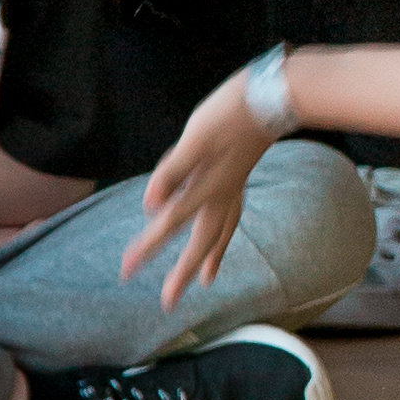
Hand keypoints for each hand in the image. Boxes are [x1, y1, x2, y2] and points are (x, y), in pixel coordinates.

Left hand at [120, 68, 266, 309]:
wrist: (274, 95)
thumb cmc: (231, 113)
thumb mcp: (195, 138)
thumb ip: (172, 172)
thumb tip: (149, 207)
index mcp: (206, 187)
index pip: (170, 222)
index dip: (147, 246)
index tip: (126, 271)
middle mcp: (221, 194)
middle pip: (201, 241)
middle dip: (184, 273)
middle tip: (168, 303)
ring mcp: (233, 186)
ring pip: (221, 232)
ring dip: (211, 258)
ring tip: (206, 281)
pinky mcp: (239, 174)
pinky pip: (231, 215)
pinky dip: (224, 232)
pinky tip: (222, 228)